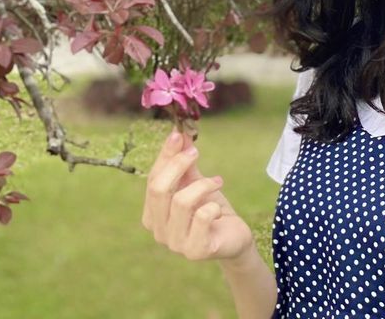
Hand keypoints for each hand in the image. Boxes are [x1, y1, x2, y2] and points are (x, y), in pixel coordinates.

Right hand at [141, 127, 255, 262]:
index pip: (152, 180)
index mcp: (152, 214)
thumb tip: (179, 133)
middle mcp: (158, 231)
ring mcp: (175, 244)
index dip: (165, 156)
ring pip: (181, 202)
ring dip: (203, 185)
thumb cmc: (209, 207)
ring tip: (217, 181)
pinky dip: (212, 206)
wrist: (233, 236)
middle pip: (158, 190)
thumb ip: (183, 162)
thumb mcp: (194, 182)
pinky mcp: (196, 250)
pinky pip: (201, 218)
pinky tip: (218, 208)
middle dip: (177, 165)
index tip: (178, 135)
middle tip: (196, 152)